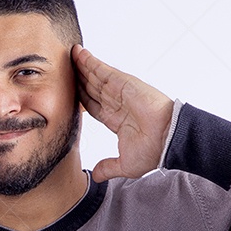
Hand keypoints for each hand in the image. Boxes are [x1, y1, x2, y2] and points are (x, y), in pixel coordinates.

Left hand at [72, 45, 174, 182]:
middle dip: (78, 78)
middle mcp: (117, 103)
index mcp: (115, 120)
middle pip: (91, 87)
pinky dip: (90, 60)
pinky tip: (78, 53)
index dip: (79, 97)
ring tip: (68, 54)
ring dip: (81, 65)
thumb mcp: (125, 164)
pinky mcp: (124, 82)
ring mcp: (120, 91)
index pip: (92, 106)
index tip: (67, 91)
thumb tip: (96, 177)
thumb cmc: (154, 151)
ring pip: (94, 76)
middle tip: (62, 68)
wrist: (168, 139)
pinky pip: (102, 69)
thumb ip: (108, 167)